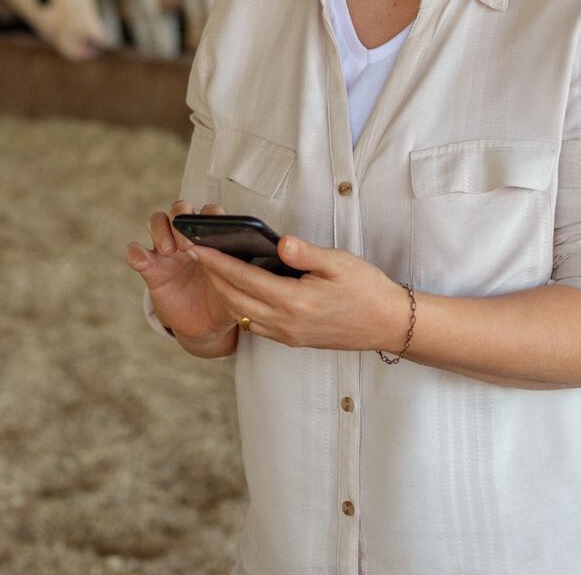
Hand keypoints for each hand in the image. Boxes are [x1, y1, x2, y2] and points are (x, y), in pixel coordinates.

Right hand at [125, 201, 240, 349]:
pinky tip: (143, 263)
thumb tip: (257, 262)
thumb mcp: (238, 287)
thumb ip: (242, 273)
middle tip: (186, 245)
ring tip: (168, 252)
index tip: (208, 236)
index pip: (208, 212)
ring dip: (160, 230)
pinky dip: (135, 253)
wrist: (206, 327)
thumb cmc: (225, 299)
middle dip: (180, 219)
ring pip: (156, 220)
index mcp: (212, 237)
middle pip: (179, 209)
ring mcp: (167, 251)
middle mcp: (188, 238)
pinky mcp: (150, 268)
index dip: (206, 218)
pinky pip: (135, 252)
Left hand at [186, 233, 408, 354]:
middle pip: (234, 298)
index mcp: (295, 301)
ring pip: (241, 313)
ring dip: (222, 291)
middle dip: (211, 275)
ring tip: (210, 269)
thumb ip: (306, 253)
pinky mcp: (291, 340)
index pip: (244, 279)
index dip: (216, 262)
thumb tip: (280, 241)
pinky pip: (255, 325)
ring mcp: (287, 334)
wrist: (386, 324)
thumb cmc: (366, 289)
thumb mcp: (339, 263)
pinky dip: (239, 306)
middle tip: (194, 253)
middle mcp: (285, 322)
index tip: (197, 247)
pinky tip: (237, 291)